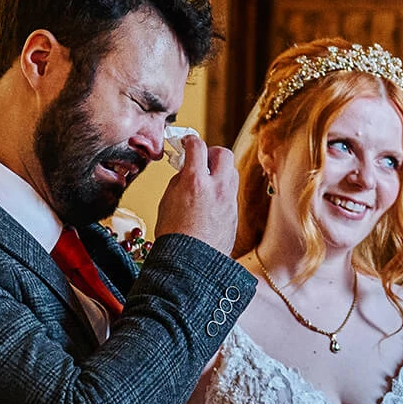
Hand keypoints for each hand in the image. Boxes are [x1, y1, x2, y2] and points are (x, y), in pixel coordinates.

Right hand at [156, 139, 239, 253]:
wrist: (191, 262)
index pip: (198, 146)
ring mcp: (229, 201)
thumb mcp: (168, 200)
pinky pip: (231, 192)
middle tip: (201, 159)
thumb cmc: (174, 235)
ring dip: (220, 171)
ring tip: (206, 180)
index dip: (190, 140)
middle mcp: (217, 188)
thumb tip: (188, 169)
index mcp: (196, 181)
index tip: (187, 142)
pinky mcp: (235, 213)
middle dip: (212, 152)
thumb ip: (180, 179)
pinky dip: (222, 190)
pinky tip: (210, 199)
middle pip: (223, 154)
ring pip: (231, 172)